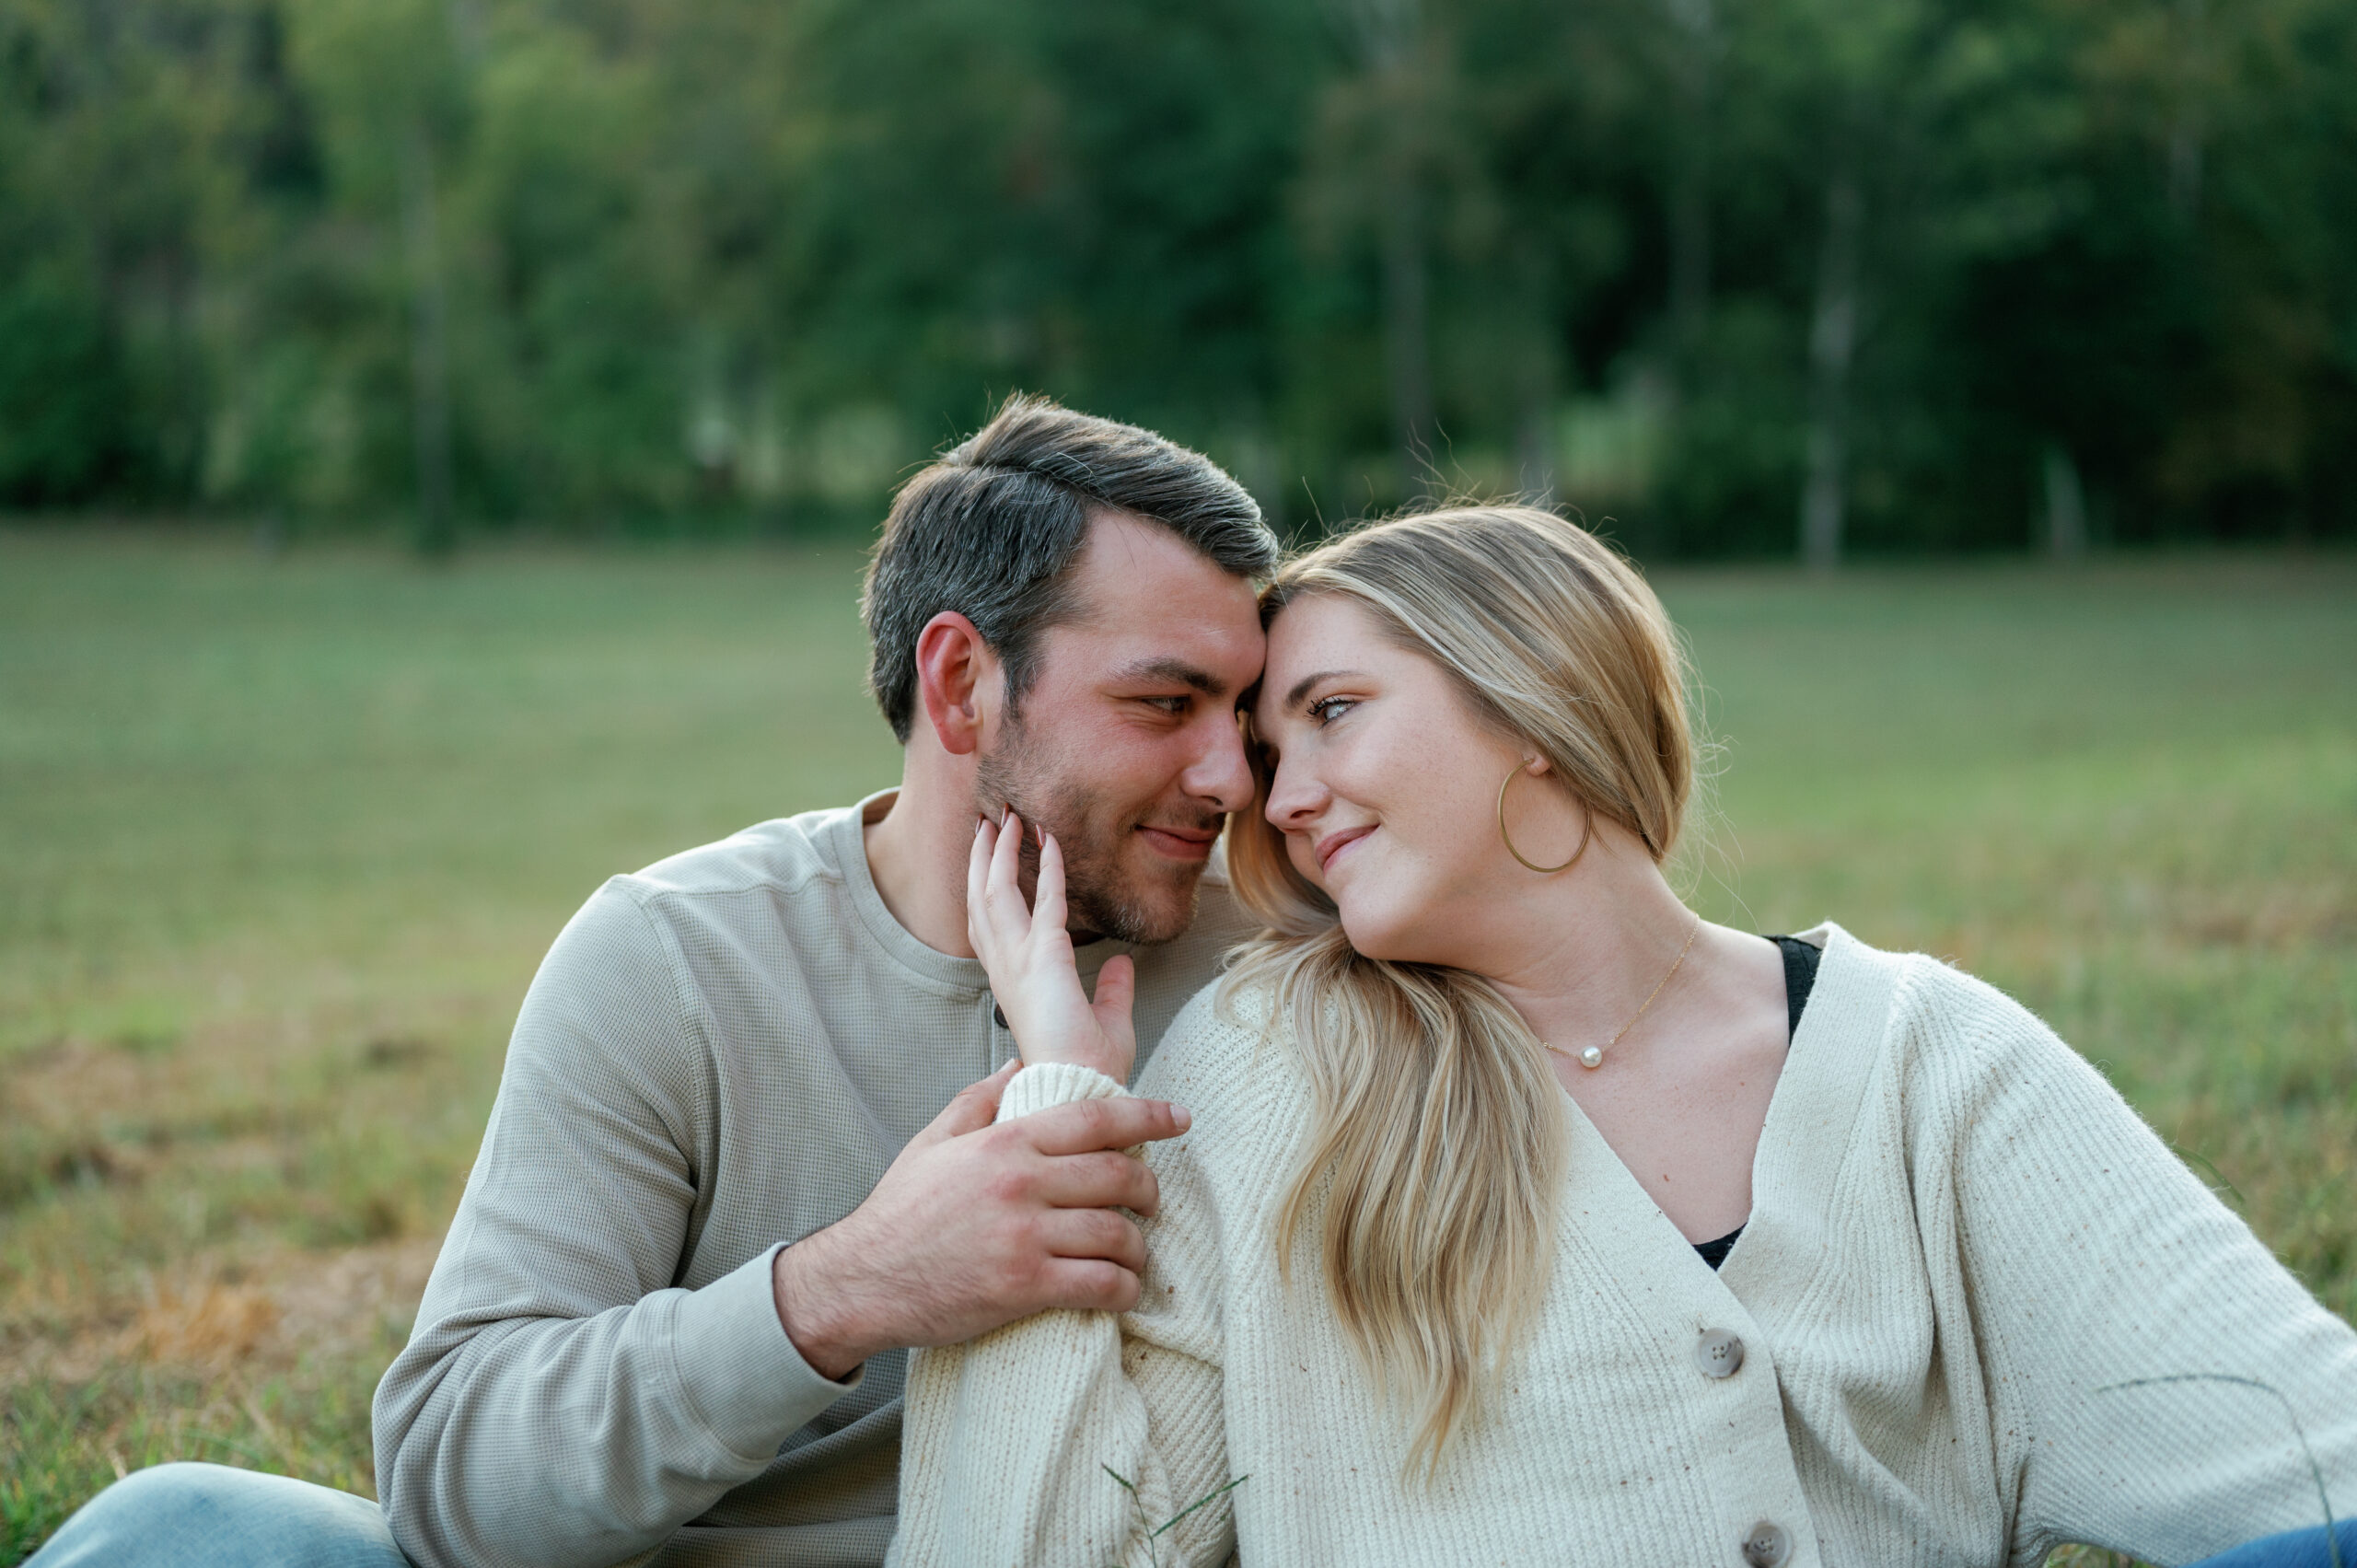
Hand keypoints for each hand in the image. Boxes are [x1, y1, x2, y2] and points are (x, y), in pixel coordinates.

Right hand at [770, 1063, 1190, 1379]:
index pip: (1096, 1118)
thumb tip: (1018, 1065)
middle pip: (1117, 1174)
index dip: (1148, 1116)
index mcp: (1005, 1141)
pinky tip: (1123, 1290)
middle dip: (1148, 1188)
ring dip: (1138, 1245)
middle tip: (1149, 1201)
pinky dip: (1124, 1289)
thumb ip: (978, 1098)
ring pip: (1116, 1232)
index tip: (1180, 1118)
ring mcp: (1024, 1237)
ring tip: (1135, 1252)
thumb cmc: (900, 1211)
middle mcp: (1021, 1183)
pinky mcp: (1024, 1287)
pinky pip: (1100, 1284)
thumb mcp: (933, 1141)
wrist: (862, 1279)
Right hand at [966, 810, 1137, 1082]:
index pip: (988, 923)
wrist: (1082, 1087)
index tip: (990, 853)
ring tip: (1008, 817)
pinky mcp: (1045, 957)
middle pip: (981, 900)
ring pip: (996, 892)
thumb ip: (1112, 989)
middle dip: (983, 857)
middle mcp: (1007, 967)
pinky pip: (1045, 899)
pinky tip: (1051, 839)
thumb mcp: (1107, 1020)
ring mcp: (1019, 961)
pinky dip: (1048, 866)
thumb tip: (1123, 963)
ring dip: (1002, 851)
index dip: (985, 885)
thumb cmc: (1089, 1066)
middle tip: (989, 820)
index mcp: (1013, 981)